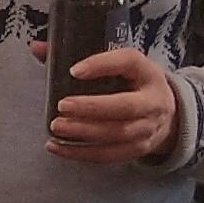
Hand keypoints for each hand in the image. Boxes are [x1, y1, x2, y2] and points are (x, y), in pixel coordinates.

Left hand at [38, 41, 182, 163]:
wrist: (167, 116)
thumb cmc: (134, 85)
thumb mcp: (120, 66)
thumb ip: (81, 57)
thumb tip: (36, 47)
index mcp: (147, 72)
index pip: (129, 62)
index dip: (102, 65)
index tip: (74, 70)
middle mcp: (153, 101)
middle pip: (126, 106)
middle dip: (92, 107)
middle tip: (62, 105)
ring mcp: (147, 129)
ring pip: (116, 133)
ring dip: (84, 131)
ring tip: (57, 126)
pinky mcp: (136, 150)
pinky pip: (107, 155)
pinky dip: (80, 153)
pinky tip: (57, 146)